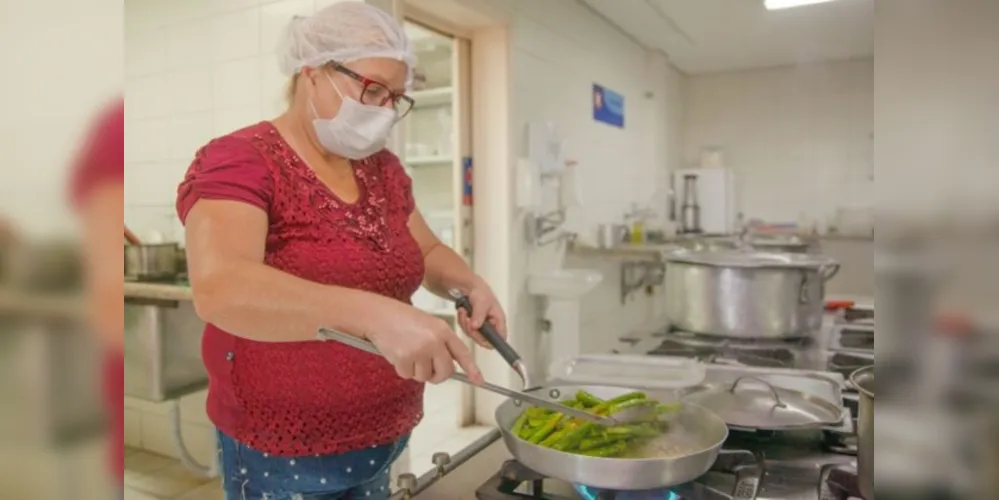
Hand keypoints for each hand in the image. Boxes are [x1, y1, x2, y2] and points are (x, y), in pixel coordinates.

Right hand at [367, 300, 482, 384]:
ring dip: (415, 370)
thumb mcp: (428, 324)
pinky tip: (397, 353)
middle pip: (445, 372)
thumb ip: (440, 342)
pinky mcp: (405, 359)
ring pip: (424, 376)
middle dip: (436, 375)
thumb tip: (447, 365)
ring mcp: (420, 351)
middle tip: (426, 368)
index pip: (462, 353)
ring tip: (407, 351)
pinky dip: (402, 369)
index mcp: (442, 330)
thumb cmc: (401, 318)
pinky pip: (408, 375)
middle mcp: (434, 341)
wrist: (378, 315)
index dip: (471, 369)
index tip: (479, 380)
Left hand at [456, 279, 508, 349]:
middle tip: (467, 319)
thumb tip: (475, 327)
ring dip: (465, 324)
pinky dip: (462, 321)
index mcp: (498, 320)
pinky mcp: (472, 325)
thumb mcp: (481, 301)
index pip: (500, 338)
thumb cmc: (479, 291)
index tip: (479, 334)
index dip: (492, 341)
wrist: (467, 285)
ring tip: (464, 312)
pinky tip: (462, 312)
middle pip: (484, 339)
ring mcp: (481, 326)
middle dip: (473, 330)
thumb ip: (479, 315)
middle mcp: (491, 325)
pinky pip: (466, 330)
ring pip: (473, 335)